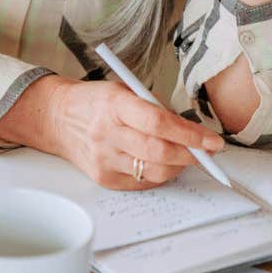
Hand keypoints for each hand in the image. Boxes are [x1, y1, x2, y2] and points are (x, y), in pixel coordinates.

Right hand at [34, 76, 225, 190]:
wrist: (57, 117)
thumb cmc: (96, 102)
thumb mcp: (124, 90)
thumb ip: (156, 108)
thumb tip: (193, 132)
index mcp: (114, 105)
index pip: (159, 123)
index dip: (191, 134)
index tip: (213, 141)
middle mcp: (105, 133)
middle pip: (159, 152)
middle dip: (191, 154)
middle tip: (207, 152)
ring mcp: (103, 158)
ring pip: (154, 172)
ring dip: (177, 166)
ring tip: (183, 156)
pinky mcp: (102, 177)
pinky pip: (141, 182)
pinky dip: (157, 174)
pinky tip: (159, 162)